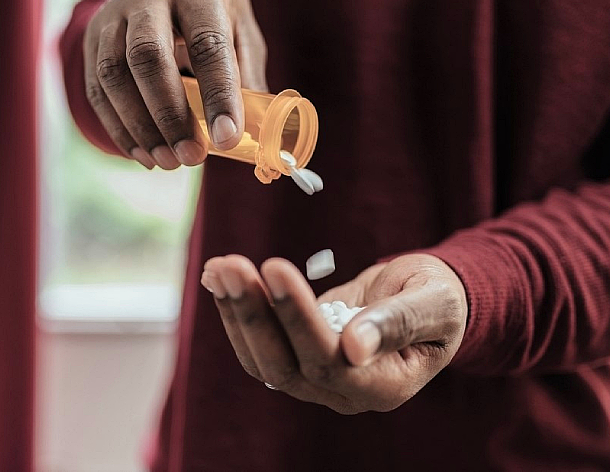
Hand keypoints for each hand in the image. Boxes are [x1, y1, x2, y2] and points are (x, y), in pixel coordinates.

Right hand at [84, 0, 266, 168]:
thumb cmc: (212, 14)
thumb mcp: (240, 31)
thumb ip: (246, 75)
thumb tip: (252, 131)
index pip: (207, 44)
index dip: (218, 94)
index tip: (226, 138)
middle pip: (147, 57)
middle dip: (169, 116)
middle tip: (191, 157)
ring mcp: (113, 16)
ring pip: (114, 75)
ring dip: (141, 128)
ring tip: (168, 162)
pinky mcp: (93, 39)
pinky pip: (97, 89)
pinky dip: (119, 129)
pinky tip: (145, 154)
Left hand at [201, 253, 467, 413]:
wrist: (422, 299)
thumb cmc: (437, 297)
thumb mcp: (433, 301)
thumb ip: (399, 322)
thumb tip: (354, 346)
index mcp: (384, 385)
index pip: (328, 361)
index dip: (298, 317)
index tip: (275, 267)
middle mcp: (344, 392)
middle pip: (285, 366)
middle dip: (254, 314)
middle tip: (231, 265)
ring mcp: (317, 378)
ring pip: (263, 358)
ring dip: (237, 311)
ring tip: (219, 266)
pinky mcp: (298, 356)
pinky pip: (259, 343)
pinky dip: (236, 311)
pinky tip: (219, 276)